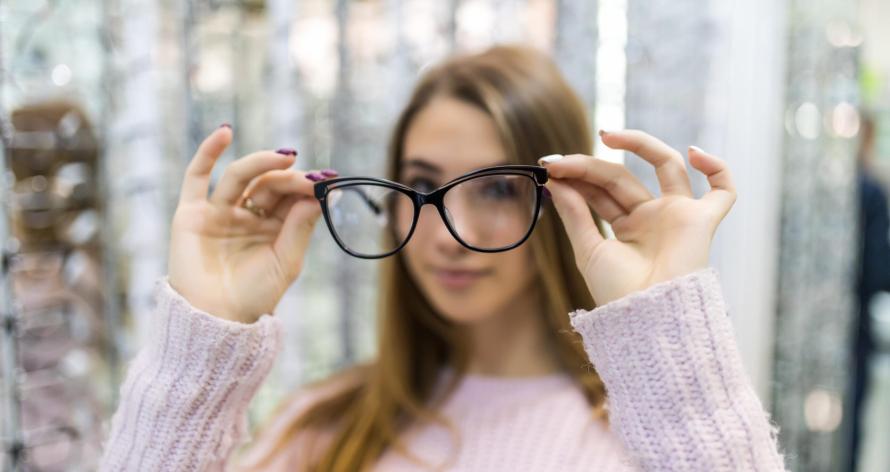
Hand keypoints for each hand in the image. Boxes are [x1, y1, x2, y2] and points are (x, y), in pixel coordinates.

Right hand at [168, 126, 330, 322]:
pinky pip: (197, 176)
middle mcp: (247, 215)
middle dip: (289, 177)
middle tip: (308, 175)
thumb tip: (318, 194)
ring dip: (262, 162)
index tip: (327, 179)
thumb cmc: (254, 297)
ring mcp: (219, 212)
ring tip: (285, 157)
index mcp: (273, 227)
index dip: (307, 185)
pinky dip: (208, 152)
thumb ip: (299, 227)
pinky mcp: (192, 213)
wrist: (216, 321)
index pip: (291, 196)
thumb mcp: (286, 262)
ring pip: (240, 176)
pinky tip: (224, 132)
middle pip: (269, 184)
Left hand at [542, 129, 736, 306]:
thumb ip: (575, 213)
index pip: (600, 190)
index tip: (548, 166)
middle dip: (589, 165)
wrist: (646, 317)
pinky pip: (723, 192)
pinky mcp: (701, 221)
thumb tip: (555, 181)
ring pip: (666, 166)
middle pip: (620, 177)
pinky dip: (718, 169)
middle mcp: (653, 217)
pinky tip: (694, 153)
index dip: (576, 175)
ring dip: (639, 144)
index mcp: (627, 227)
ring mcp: (677, 216)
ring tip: (606, 135)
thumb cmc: (618, 293)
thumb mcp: (589, 249)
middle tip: (558, 161)